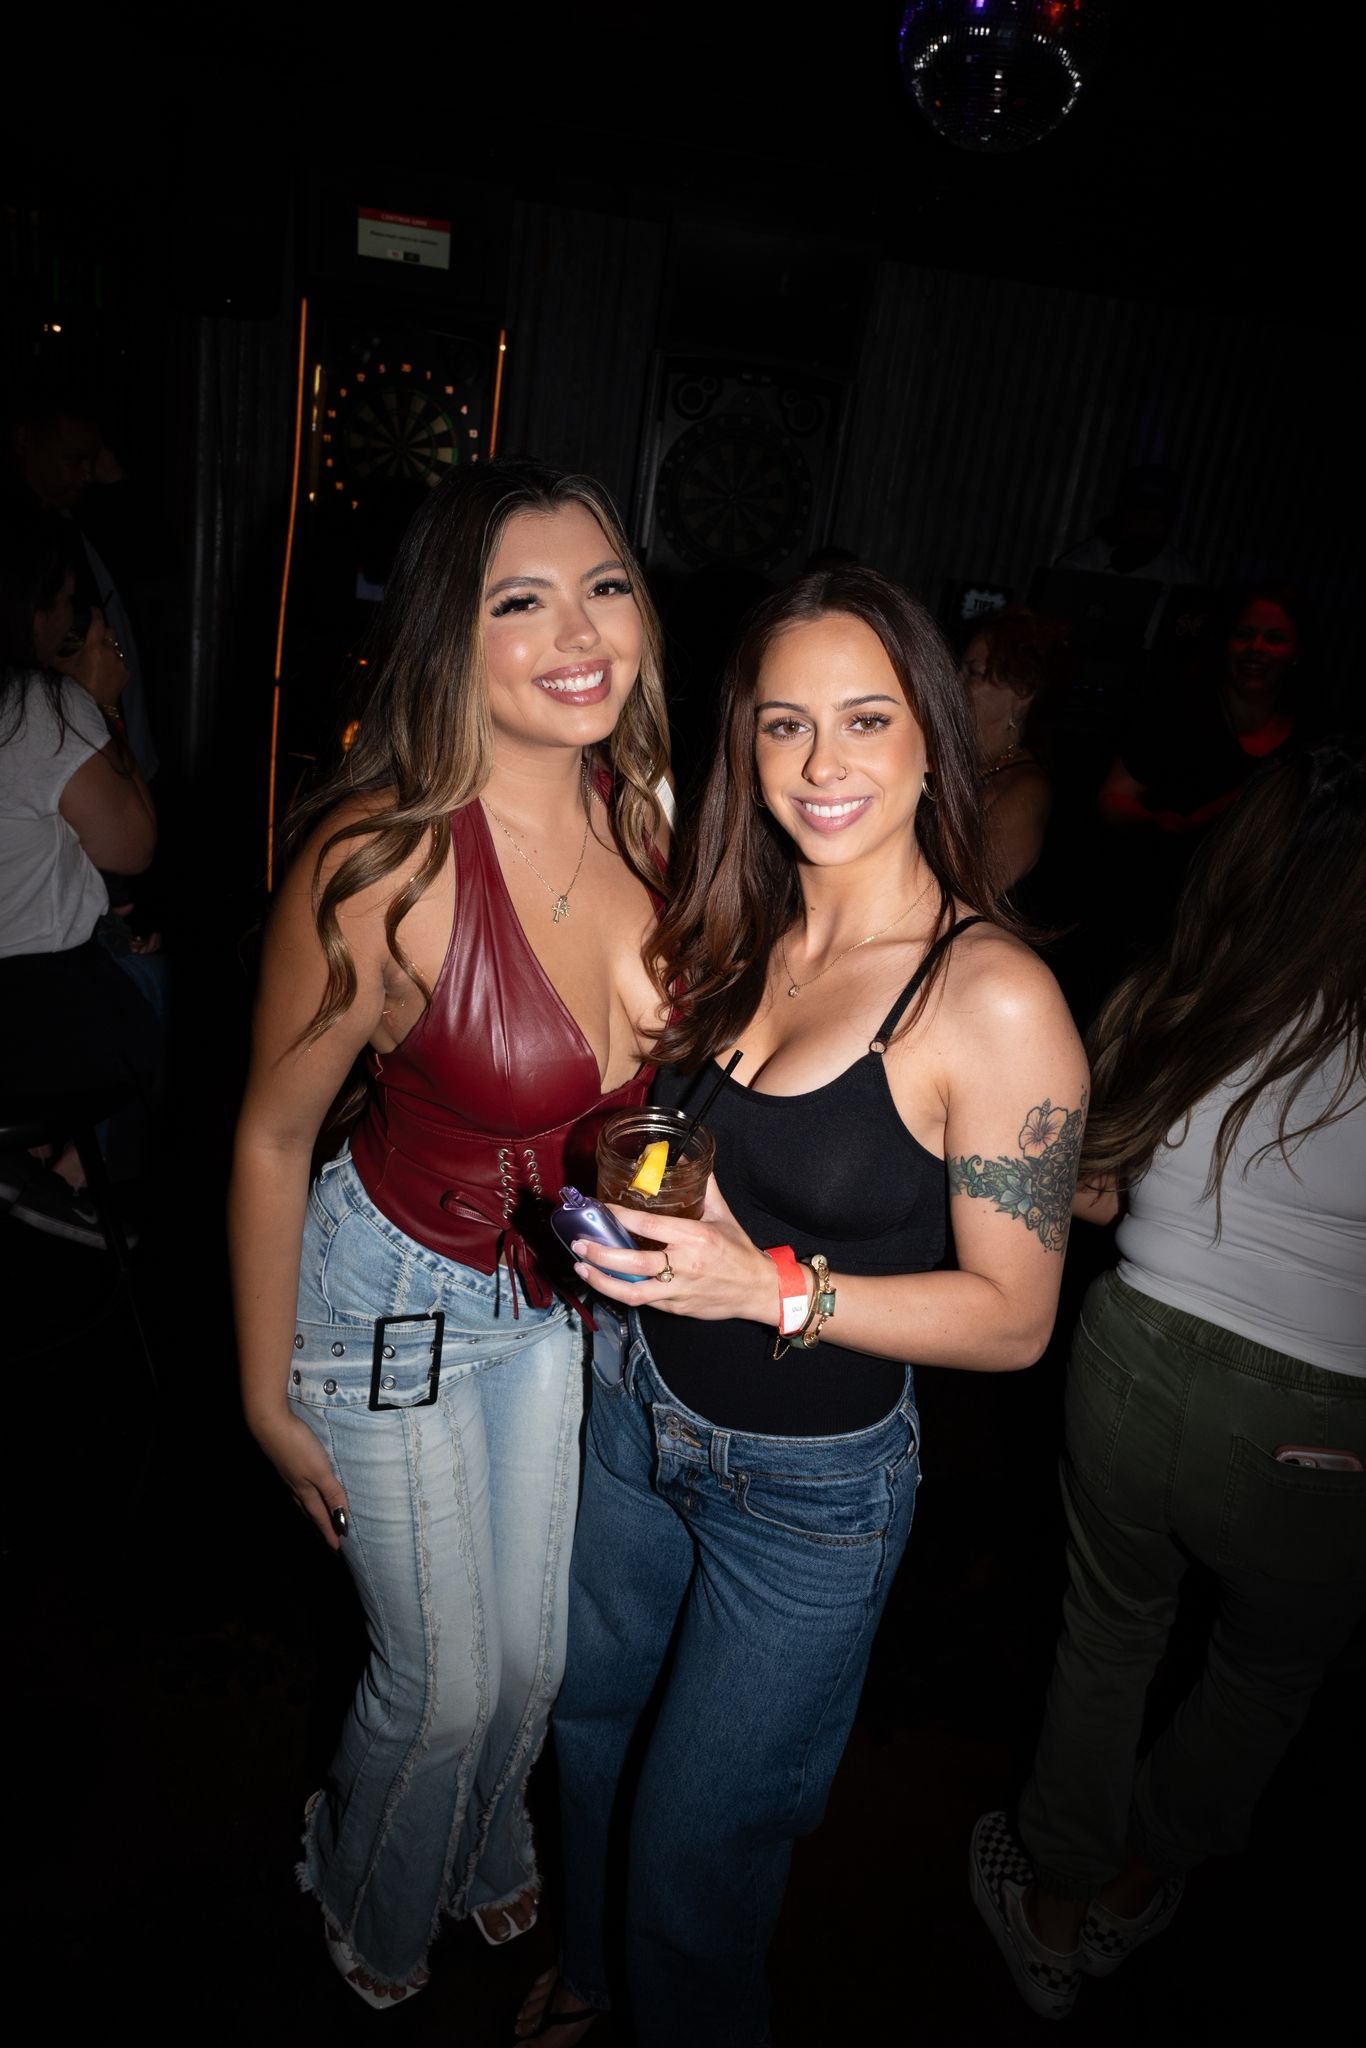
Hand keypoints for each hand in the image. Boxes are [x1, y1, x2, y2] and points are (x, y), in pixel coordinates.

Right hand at [52, 607, 127, 707]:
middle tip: (95, 635)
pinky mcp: (125, 674)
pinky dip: (113, 664)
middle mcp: (110, 652)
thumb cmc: (75, 685)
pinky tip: (105, 672)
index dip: (96, 613)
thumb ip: (56, 655)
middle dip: (103, 630)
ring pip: (116, 648)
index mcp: (94, 647)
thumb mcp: (62, 667)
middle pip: (110, 632)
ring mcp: (119, 663)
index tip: (93, 609)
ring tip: (99, 658)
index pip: (98, 623)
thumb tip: (46, 648)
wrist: (92, 707)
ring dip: (108, 649)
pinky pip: (120, 663)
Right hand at [249, 1408, 349, 1550]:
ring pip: (301, 1500)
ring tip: (315, 1519)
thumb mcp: (320, 1470)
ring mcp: (288, 1476)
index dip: (329, 1531)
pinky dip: (303, 1497)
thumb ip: (331, 1493)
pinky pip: (296, 1489)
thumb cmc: (298, 1447)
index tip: (337, 1549)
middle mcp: (295, 1487)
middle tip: (327, 1539)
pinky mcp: (284, 1463)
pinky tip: (302, 1490)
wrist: (270, 1424)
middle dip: (319, 1525)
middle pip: (309, 1511)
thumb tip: (342, 1520)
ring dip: (310, 1512)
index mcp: (306, 1491)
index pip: (320, 1516)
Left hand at [571, 1176, 776, 1325]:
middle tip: (579, 1244)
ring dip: (602, 1281)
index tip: (600, 1209)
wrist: (757, 1290)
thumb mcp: (722, 1215)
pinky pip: (643, 1300)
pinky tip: (605, 1281)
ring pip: (632, 1291)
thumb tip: (687, 1159)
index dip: (620, 1217)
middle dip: (601, 1254)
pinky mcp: (675, 1308)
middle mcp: (684, 1265)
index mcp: (694, 1238)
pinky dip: (621, 1291)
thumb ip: (704, 1186)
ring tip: (582, 1268)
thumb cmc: (738, 1251)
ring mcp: (678, 1290)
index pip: (649, 1226)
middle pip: (634, 1263)